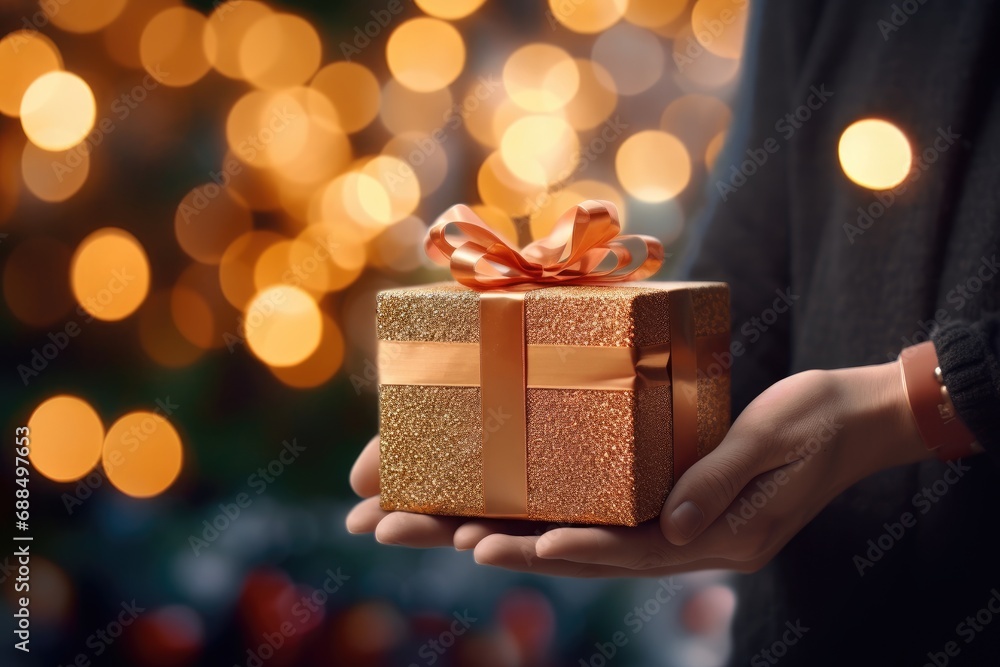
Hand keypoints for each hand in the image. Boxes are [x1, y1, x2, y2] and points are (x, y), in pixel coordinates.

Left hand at [347, 361, 928, 576]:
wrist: (854, 418)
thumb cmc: (819, 422)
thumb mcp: (777, 442)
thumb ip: (719, 482)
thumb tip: (667, 525)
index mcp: (709, 535)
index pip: (618, 548)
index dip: (550, 547)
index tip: (484, 542)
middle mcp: (678, 539)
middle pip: (570, 548)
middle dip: (483, 537)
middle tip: (399, 531)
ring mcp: (667, 524)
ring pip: (568, 534)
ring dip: (492, 529)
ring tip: (417, 524)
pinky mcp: (660, 500)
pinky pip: (589, 511)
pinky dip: (538, 511)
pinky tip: (488, 509)